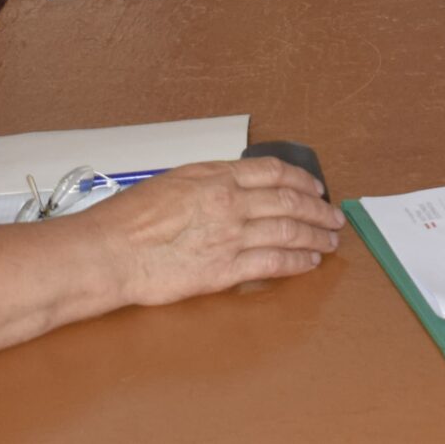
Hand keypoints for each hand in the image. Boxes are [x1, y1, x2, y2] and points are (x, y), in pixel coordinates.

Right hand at [82, 158, 344, 306]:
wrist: (110, 251)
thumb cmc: (129, 218)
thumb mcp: (174, 181)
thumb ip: (209, 181)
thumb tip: (234, 184)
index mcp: (216, 176)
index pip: (273, 172)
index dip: (301, 180)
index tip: (315, 188)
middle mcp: (229, 203)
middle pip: (290, 203)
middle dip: (319, 210)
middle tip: (334, 217)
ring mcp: (230, 236)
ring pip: (289, 232)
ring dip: (315, 237)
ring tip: (330, 241)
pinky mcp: (224, 270)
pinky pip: (273, 264)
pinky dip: (296, 262)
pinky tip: (308, 262)